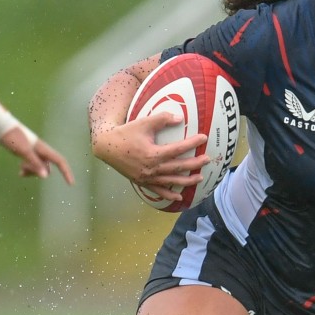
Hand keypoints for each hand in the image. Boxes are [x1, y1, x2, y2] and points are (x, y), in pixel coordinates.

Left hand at [0, 126, 73, 182]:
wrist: (2, 127)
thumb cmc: (13, 137)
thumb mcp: (24, 151)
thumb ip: (35, 163)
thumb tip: (45, 176)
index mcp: (43, 149)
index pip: (60, 162)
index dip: (67, 172)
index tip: (71, 184)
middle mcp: (41, 151)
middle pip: (46, 168)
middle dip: (37, 172)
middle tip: (22, 166)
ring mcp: (35, 153)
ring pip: (39, 168)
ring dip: (31, 172)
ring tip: (20, 168)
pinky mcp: (28, 154)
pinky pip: (32, 167)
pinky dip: (27, 170)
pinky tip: (20, 173)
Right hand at [91, 110, 208, 200]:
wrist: (106, 147)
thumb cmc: (125, 133)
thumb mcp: (143, 123)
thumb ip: (162, 119)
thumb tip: (180, 118)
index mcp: (153, 154)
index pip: (178, 149)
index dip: (192, 143)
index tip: (204, 138)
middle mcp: (152, 168)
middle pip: (178, 167)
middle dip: (195, 164)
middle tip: (207, 159)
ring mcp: (147, 177)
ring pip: (171, 181)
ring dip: (187, 181)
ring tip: (199, 178)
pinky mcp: (142, 182)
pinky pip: (158, 191)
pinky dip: (169, 194)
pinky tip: (179, 197)